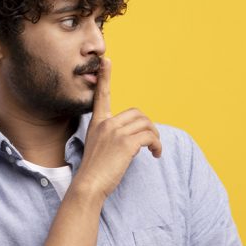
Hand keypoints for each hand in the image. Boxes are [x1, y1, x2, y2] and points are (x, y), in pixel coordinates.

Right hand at [73, 58, 161, 199]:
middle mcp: (106, 124)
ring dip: (155, 137)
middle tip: (151, 142)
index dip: (105, 78)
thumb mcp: (99, 148)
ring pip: (146, 124)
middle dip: (149, 126)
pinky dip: (157, 145)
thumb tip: (134, 138)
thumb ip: (112, 138)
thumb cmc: (95, 173)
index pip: (102, 96)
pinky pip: (150, 136)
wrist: (89, 186)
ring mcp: (115, 132)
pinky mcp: (126, 143)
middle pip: (137, 114)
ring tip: (155, 150)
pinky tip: (156, 154)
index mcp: (98, 123)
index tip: (107, 60)